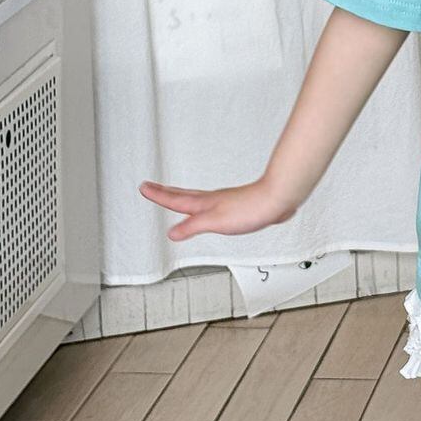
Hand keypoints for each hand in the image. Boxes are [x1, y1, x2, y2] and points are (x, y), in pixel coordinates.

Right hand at [140, 177, 294, 242]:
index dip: (158, 196)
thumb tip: (172, 233)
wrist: (277, 200)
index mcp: (204, 204)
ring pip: (196, 200)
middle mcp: (212, 201)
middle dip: (164, 192)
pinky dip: (201, 207)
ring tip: (174, 198)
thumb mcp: (215, 221)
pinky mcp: (236, 208)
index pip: (175, 200)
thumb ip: (193, 226)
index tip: (143, 188)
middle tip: (150, 187)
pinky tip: (208, 211)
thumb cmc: (251, 208)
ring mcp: (223, 203)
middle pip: (182, 196)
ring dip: (181, 198)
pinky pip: (211, 207)